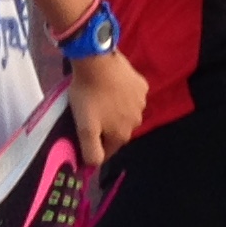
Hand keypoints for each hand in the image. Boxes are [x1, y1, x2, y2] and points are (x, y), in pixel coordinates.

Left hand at [64, 50, 145, 167]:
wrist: (97, 61)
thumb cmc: (88, 95)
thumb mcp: (84, 128)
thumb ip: (91, 152)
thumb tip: (95, 165)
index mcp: (122, 135)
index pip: (107, 150)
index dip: (94, 145)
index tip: (83, 134)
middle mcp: (136, 122)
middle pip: (118, 131)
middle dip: (106, 127)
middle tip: (90, 112)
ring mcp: (142, 103)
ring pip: (125, 114)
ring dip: (115, 110)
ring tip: (100, 98)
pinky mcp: (142, 86)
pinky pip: (132, 96)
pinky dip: (123, 95)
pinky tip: (112, 86)